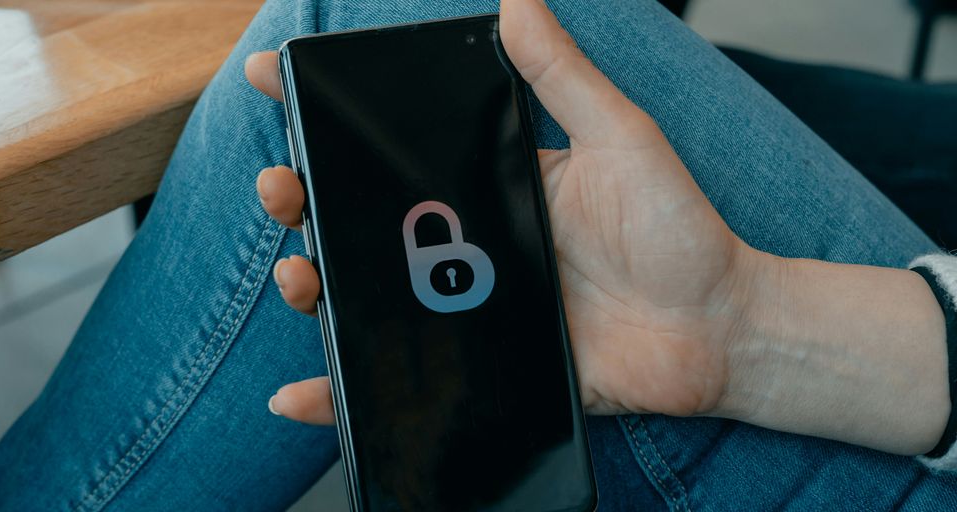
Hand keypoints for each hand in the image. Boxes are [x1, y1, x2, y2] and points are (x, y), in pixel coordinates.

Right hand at [245, 0, 758, 425]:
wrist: (714, 328)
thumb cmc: (675, 228)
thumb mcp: (619, 138)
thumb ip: (563, 76)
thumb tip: (515, 2)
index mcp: (485, 184)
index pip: (390, 143)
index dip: (324, 114)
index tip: (273, 79)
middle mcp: (463, 244)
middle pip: (355, 219)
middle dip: (298, 197)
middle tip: (280, 185)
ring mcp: (464, 306)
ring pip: (362, 294)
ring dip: (310, 285)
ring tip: (299, 273)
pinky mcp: (476, 364)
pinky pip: (397, 377)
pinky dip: (341, 392)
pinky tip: (301, 394)